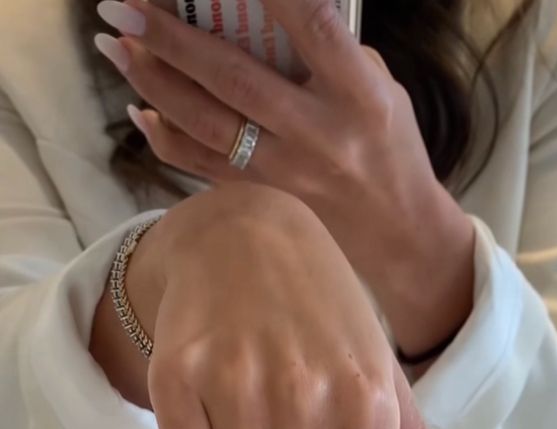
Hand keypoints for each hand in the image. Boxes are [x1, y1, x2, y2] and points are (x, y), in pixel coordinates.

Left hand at [95, 0, 475, 355]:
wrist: (399, 234)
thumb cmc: (390, 146)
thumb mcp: (381, 89)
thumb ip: (328, 53)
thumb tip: (259, 17)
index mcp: (359, 95)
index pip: (313, 27)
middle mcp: (320, 135)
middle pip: (233, 80)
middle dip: (170, 39)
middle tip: (121, 5)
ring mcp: (288, 172)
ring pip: (207, 125)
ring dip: (153, 84)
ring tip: (115, 46)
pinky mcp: (267, 199)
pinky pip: (203, 168)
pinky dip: (165, 139)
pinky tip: (139, 110)